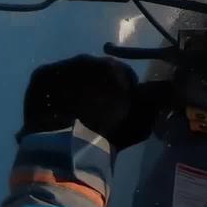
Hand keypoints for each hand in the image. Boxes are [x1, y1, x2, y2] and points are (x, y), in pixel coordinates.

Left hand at [20, 54, 175, 151]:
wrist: (66, 146)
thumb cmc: (107, 134)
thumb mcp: (140, 122)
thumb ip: (152, 103)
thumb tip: (165, 90)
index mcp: (113, 68)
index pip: (123, 74)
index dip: (121, 92)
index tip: (117, 110)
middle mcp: (87, 59)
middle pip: (95, 72)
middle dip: (95, 87)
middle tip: (93, 111)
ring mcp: (62, 65)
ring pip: (71, 75)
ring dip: (74, 88)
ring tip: (72, 113)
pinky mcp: (41, 75)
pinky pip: (51, 81)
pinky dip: (54, 92)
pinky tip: (55, 110)